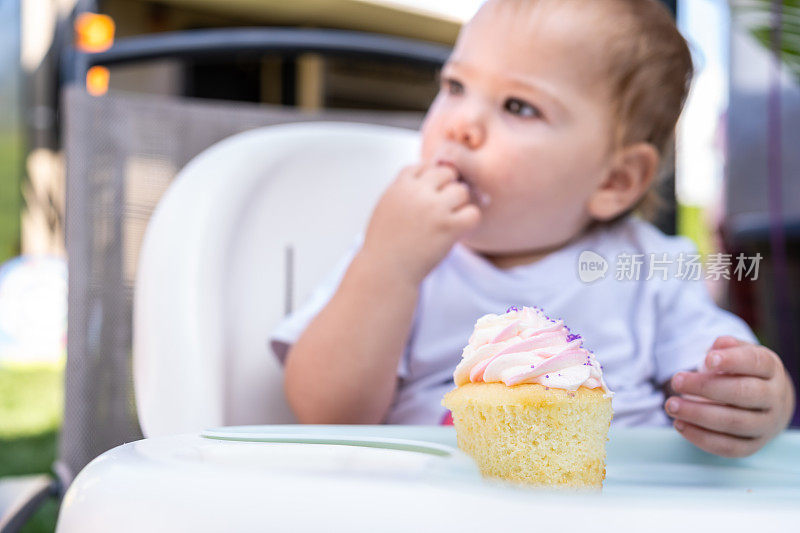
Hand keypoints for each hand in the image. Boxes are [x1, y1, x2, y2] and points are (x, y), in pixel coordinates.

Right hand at [360, 163, 480, 285]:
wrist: (386, 271)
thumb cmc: (385, 243)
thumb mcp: (385, 207)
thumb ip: (403, 189)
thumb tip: (425, 174)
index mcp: (400, 186)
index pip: (423, 166)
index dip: (430, 180)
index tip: (428, 197)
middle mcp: (417, 192)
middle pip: (447, 173)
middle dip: (448, 188)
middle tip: (443, 209)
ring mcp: (434, 208)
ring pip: (462, 191)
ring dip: (459, 205)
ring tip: (449, 221)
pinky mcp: (448, 227)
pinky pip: (473, 213)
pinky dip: (469, 221)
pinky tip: (458, 230)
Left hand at [665, 336, 795, 457]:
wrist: (766, 402)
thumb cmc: (743, 372)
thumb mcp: (738, 353)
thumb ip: (727, 347)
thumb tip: (718, 345)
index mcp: (771, 369)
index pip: (756, 363)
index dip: (732, 361)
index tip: (706, 360)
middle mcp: (774, 398)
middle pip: (743, 393)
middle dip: (706, 388)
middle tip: (676, 381)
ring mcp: (766, 424)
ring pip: (734, 422)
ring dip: (698, 414)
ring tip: (671, 405)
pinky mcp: (753, 445)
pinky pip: (728, 447)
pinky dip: (701, 438)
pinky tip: (680, 424)